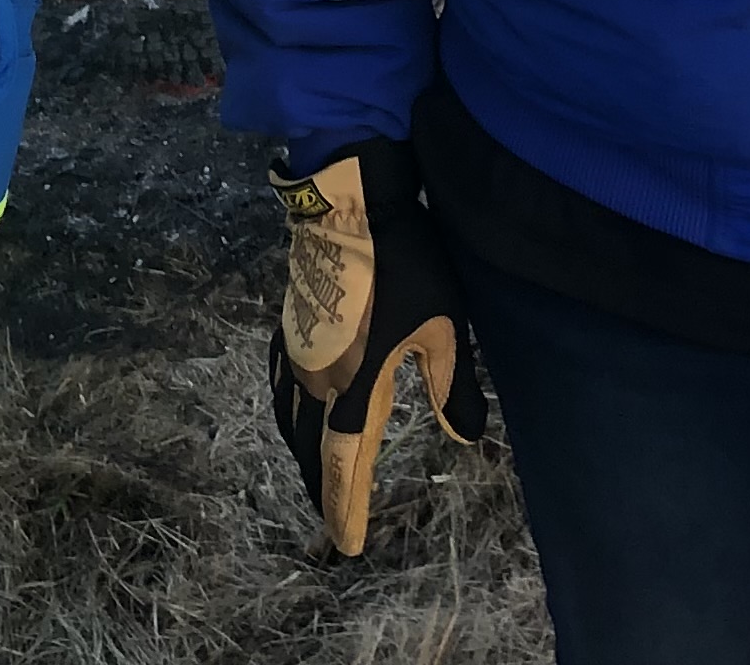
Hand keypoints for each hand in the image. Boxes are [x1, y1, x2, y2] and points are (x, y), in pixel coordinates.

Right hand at [267, 142, 481, 554]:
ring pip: (291, 420)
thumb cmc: (404, 264)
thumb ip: (454, 386)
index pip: (345, 463)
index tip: (348, 544)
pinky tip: (290, 412)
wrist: (349, 204)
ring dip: (302, 456)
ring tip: (312, 478)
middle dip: (321, 489)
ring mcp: (298, 353)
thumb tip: (469, 440)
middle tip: (331, 520)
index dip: (345, 506)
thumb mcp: (444, 326)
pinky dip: (285, 413)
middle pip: (311, 449)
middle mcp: (317, 380)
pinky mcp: (291, 326)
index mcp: (354, 387)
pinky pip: (280, 386)